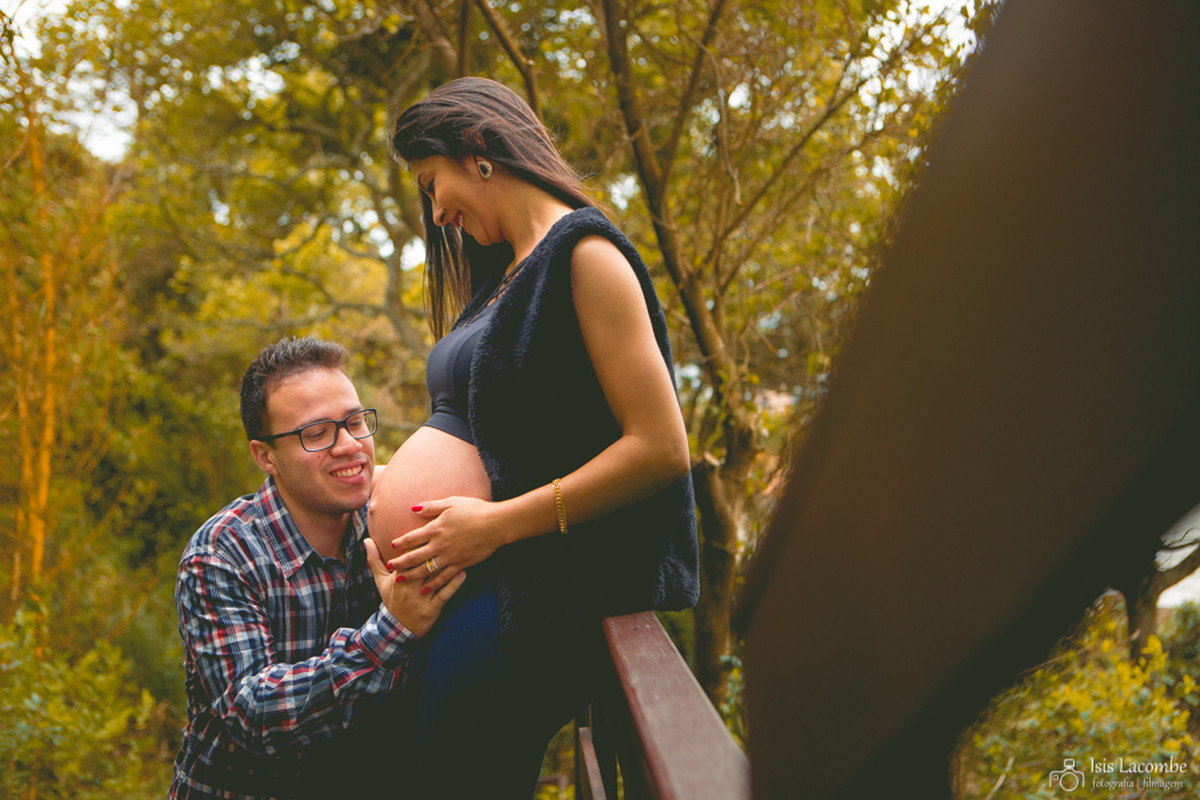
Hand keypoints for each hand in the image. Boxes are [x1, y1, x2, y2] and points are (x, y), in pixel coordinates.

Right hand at [364, 537, 463, 636]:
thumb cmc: (391, 599)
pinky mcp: (432, 609)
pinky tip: (462, 573)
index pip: (408, 557)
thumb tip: (366, 540)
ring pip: (435, 578)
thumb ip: (374, 559)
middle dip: (436, 551)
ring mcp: (421, 599)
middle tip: (450, 536)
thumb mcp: (380, 580)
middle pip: (424, 565)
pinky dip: (454, 584)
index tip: (430, 529)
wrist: (397, 629)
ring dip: (448, 565)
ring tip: (459, 552)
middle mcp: (409, 587)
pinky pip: (444, 595)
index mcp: (398, 578)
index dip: (418, 543)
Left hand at [386, 496, 501, 576]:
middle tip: (390, 566)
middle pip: (414, 556)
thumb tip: (413, 508)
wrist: (496, 524)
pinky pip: (443, 577)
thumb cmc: (475, 510)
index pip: (412, 538)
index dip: (400, 542)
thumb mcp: (451, 502)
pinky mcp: (460, 564)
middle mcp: (440, 544)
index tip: (392, 546)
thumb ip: (431, 506)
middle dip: (400, 562)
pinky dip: (433, 585)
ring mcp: (450, 556)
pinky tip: (425, 589)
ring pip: (425, 569)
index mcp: (436, 528)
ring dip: (411, 575)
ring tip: (400, 579)